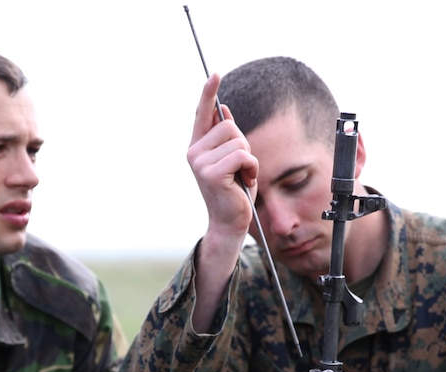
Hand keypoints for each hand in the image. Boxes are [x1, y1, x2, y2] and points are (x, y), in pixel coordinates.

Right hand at [187, 74, 257, 330]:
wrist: (230, 223)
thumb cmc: (233, 193)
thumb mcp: (232, 161)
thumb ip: (226, 138)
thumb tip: (224, 110)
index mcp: (197, 147)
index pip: (202, 113)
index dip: (208, 93)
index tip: (215, 74)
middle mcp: (194, 152)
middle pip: (230, 126)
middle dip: (244, 145)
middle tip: (240, 169)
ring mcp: (200, 162)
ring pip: (238, 141)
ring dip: (249, 159)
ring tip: (242, 177)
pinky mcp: (212, 173)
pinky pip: (243, 155)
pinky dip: (251, 169)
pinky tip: (245, 182)